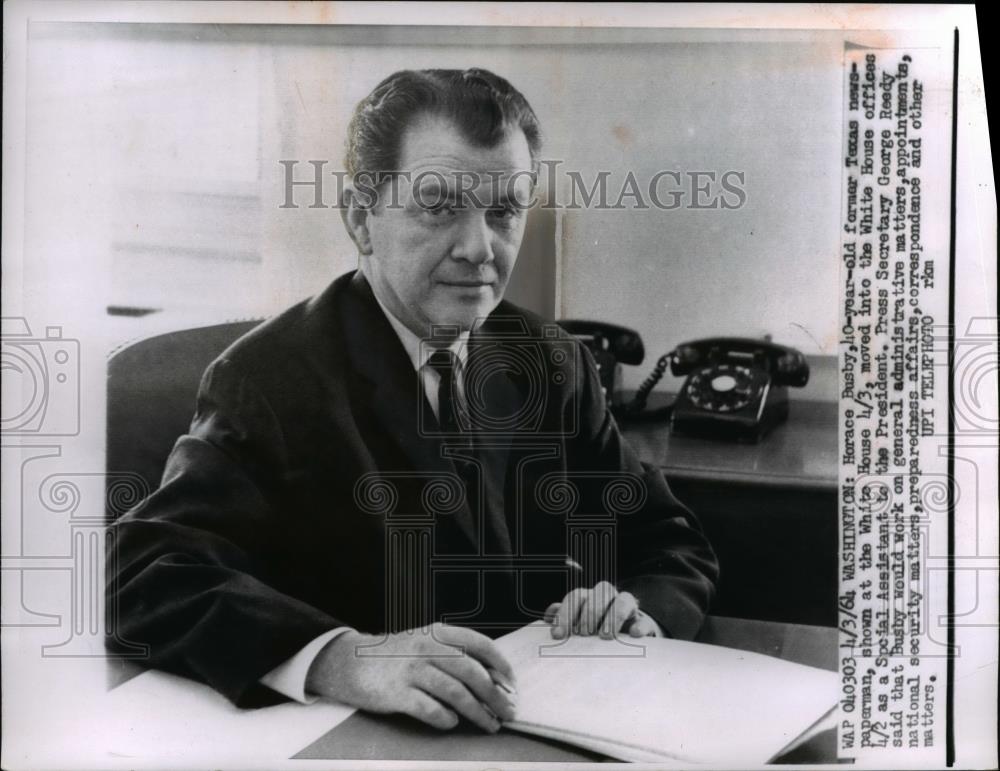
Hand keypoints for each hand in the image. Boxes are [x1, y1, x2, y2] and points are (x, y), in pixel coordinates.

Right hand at [305, 623, 516, 732]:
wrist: (348, 661)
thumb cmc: (395, 657)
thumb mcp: (424, 642)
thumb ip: (452, 653)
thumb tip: (492, 679)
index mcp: (438, 632)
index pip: (480, 644)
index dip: (501, 665)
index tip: (512, 685)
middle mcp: (427, 647)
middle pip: (472, 672)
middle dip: (495, 695)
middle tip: (509, 712)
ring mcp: (411, 669)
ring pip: (455, 692)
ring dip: (478, 712)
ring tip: (490, 724)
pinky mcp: (396, 692)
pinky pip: (429, 709)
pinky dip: (445, 718)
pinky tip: (452, 723)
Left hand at [544, 581, 660, 638]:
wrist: (631, 636)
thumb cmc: (598, 630)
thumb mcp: (579, 625)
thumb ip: (565, 618)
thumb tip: (548, 617)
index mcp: (589, 598)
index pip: (576, 597)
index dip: (565, 614)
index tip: (558, 634)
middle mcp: (609, 598)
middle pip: (599, 592)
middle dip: (589, 613)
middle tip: (584, 634)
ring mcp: (629, 609)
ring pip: (623, 599)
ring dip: (613, 616)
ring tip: (605, 637)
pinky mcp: (645, 623)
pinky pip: (645, 619)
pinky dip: (640, 626)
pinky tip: (634, 635)